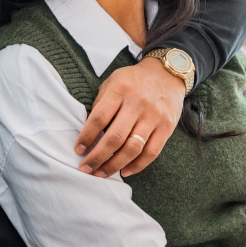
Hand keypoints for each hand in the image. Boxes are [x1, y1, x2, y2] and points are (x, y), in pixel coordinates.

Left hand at [75, 57, 184, 178]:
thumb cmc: (133, 80)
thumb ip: (101, 104)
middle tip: (86, 168)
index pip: (99, 118)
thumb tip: (88, 132)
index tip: (78, 150)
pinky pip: (151, 152)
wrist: (167, 73)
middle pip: (115, 138)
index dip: (87, 137)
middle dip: (97, 157)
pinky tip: (124, 171)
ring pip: (132, 148)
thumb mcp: (112, 82)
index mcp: (120, 90)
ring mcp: (154, 116)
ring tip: (101, 173)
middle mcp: (138, 104)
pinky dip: (137, 166)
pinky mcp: (167, 127)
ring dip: (114, 165)